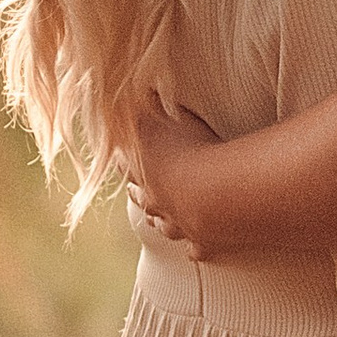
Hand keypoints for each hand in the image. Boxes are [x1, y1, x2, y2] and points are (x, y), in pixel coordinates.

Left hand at [129, 102, 220, 250]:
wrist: (217, 195)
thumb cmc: (194, 150)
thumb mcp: (175, 115)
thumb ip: (155, 103)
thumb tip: (139, 86)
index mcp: (146, 168)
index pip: (126, 163)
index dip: (123, 158)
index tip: (119, 155)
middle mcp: (156, 200)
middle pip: (141, 197)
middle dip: (139, 192)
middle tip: (136, 190)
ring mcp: (177, 224)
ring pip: (163, 225)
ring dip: (161, 221)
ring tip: (161, 221)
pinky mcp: (202, 242)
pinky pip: (195, 248)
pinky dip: (195, 247)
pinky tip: (195, 250)